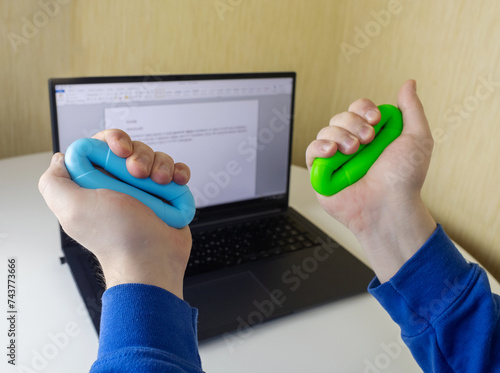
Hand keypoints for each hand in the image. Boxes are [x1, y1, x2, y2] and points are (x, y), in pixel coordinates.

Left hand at [39, 129, 190, 298]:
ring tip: (161, 184)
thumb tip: (61, 159)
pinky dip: (179, 172)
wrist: (151, 259)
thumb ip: (54, 182)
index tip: (120, 151)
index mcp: (94, 184)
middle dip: (140, 156)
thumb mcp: (72, 208)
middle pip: (133, 149)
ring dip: (161, 166)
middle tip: (139, 175)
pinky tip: (176, 183)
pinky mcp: (167, 197)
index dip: (112, 141)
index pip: (101, 146)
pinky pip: (176, 172)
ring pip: (156, 158)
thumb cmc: (116, 238)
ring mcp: (145, 191)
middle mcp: (119, 185)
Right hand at [306, 80, 436, 282]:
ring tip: (354, 151)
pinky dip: (319, 147)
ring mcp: (337, 158)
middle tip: (368, 140)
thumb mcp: (418, 138)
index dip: (363, 109)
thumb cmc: (405, 179)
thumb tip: (408, 83)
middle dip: (353, 124)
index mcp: (373, 135)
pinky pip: (311, 150)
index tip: (375, 120)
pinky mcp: (321, 173)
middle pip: (341, 117)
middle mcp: (353, 145)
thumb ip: (412, 109)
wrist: (389, 206)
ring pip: (326, 130)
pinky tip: (332, 152)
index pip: (358, 108)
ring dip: (340, 136)